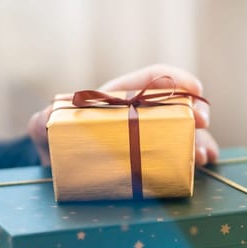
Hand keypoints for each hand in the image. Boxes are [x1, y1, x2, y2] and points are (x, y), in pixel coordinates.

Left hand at [28, 63, 218, 165]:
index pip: (152, 79)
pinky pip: (178, 157)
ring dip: (199, 141)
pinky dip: (193, 160)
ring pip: (182, 134)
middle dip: (194, 112)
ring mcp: (147, 138)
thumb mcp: (45, 127)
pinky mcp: (151, 161)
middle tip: (201, 125)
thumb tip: (47, 118)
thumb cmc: (55, 140)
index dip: (176, 79)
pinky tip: (201, 168)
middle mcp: (139, 116)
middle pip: (175, 106)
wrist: (58, 168)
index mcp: (119, 98)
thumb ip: (42, 121)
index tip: (194, 88)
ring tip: (204, 157)